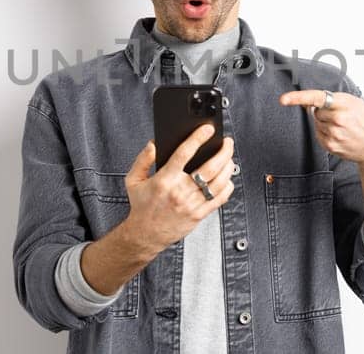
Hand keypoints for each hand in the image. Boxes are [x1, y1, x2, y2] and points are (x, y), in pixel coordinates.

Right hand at [118, 125, 235, 252]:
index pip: (184, 153)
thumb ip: (143, 160)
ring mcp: (192, 204)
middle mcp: (180, 191)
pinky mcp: (199, 214)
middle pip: (209, 167)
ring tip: (229, 157)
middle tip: (227, 142)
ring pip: (219, 182)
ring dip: (228, 167)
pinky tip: (227, 178)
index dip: (198, 138)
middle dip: (223, 151)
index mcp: (164, 180)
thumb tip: (154, 143)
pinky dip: (227, 186)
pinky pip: (220, 198)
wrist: (146, 235)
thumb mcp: (134, 180)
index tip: (208, 129)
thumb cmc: (141, 206)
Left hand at [279, 89, 363, 172]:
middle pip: (315, 112)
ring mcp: (334, 134)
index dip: (298, 98)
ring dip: (325, 124)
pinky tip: (340, 135)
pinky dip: (325, 133)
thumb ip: (330, 100)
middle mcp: (338, 118)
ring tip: (344, 127)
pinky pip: (318, 135)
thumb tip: (307, 102)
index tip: (284, 99)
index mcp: (345, 103)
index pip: (317, 98)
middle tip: (341, 116)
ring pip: (317, 124)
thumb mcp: (353, 103)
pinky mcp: (331, 145)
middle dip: (323, 112)